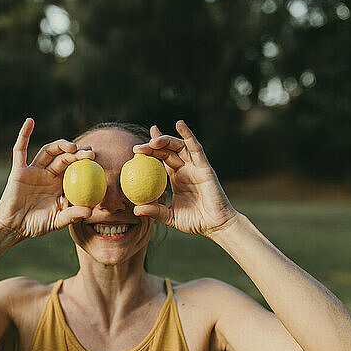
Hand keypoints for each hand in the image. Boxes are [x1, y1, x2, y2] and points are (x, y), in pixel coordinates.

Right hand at [0, 118, 94, 239]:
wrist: (13, 227)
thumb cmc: (36, 225)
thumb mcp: (57, 221)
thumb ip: (72, 215)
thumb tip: (90, 212)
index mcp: (59, 184)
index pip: (74, 168)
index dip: (84, 161)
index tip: (95, 158)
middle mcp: (48, 174)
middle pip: (64, 157)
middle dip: (77, 152)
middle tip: (89, 153)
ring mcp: (33, 171)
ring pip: (47, 151)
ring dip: (59, 145)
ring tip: (71, 147)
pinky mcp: (19, 170)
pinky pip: (20, 150)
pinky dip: (24, 135)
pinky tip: (30, 121)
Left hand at [132, 120, 238, 237]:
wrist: (215, 226)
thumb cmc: (194, 222)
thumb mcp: (170, 216)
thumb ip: (155, 210)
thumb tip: (136, 210)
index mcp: (176, 177)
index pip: (161, 159)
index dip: (149, 151)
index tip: (135, 149)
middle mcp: (185, 169)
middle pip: (167, 150)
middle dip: (152, 145)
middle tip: (137, 148)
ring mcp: (195, 166)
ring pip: (179, 146)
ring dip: (165, 140)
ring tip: (153, 139)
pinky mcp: (205, 166)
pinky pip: (196, 148)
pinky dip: (188, 135)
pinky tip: (180, 125)